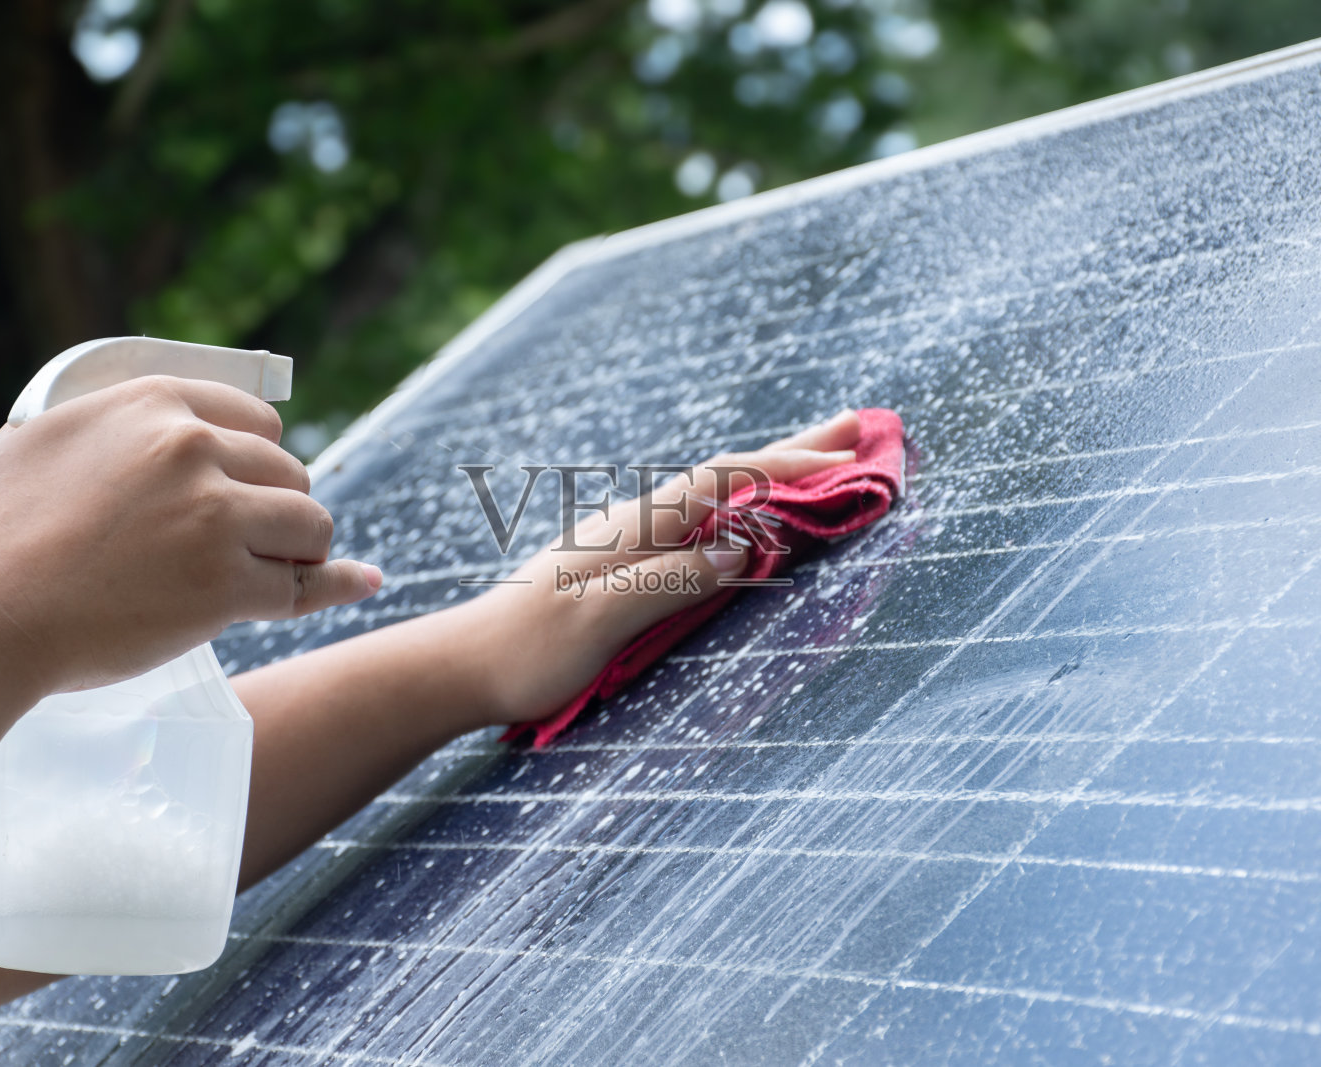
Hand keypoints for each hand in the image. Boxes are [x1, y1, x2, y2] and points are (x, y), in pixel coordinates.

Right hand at [0, 375, 380, 694]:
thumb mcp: (47, 437)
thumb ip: (117, 422)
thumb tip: (170, 419)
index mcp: (155, 404)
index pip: (256, 420)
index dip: (262, 458)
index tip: (256, 486)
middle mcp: (192, 449)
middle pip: (290, 470)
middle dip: (277, 507)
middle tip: (245, 544)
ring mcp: (214, 518)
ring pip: (311, 523)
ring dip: (299, 549)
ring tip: (265, 571)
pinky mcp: (225, 586)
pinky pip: (303, 586)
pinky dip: (331, 588)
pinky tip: (361, 582)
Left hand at [459, 410, 862, 725]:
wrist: (464, 666)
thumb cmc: (528, 650)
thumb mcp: (599, 620)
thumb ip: (668, 581)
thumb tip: (741, 550)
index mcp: (635, 526)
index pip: (726, 479)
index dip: (789, 462)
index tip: (849, 453)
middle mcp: (637, 522)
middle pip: (729, 474)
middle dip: (795, 449)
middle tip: (857, 426)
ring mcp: (631, 541)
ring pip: (719, 495)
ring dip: (774, 473)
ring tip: (825, 459)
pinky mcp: (626, 566)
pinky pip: (703, 521)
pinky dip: (745, 506)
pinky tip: (755, 513)